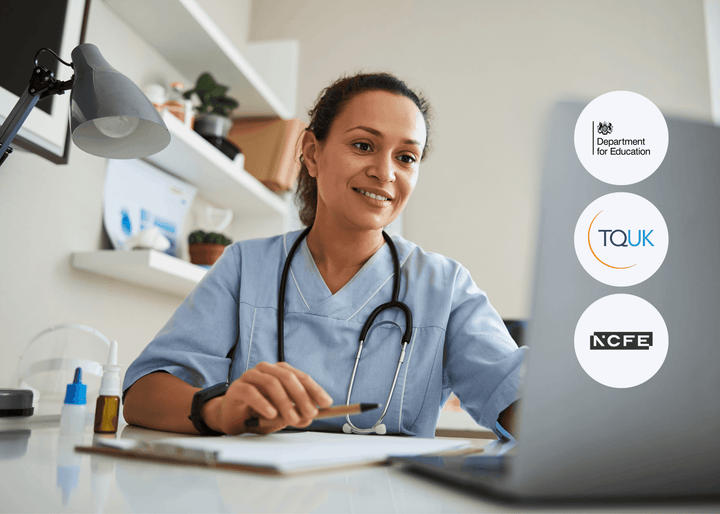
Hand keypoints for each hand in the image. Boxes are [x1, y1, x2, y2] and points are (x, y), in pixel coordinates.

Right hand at [203, 361, 333, 434]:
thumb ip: (296, 415)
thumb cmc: (259, 413)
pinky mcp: (237, 387)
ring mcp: (251, 376)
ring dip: (285, 402)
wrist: (232, 417)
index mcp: (280, 372)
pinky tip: (271, 414)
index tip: (326, 403)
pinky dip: (264, 403)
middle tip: (311, 413)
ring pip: (271, 383)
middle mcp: (267, 370)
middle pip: (288, 377)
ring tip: (292, 418)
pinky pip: (252, 392)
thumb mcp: (282, 416)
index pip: (302, 377)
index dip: (315, 389)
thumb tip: (311, 417)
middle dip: (302, 396)